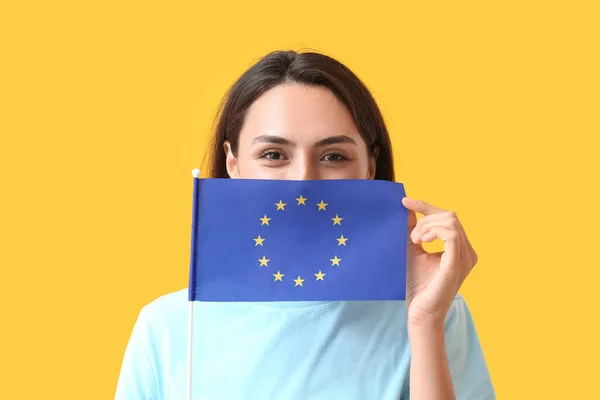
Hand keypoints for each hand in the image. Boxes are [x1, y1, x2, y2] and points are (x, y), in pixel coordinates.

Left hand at [401, 197, 477, 328]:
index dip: (426, 206)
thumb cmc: (418, 286)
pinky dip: (433, 232)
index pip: (448, 218)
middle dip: (425, 219)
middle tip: (411, 237)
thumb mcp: (414, 251)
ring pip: (450, 221)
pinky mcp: (456, 264)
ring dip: (427, 226)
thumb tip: (407, 208)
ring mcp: (465, 258)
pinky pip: (451, 234)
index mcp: (461, 249)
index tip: (405, 202)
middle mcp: (468, 252)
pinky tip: (421, 242)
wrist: (420, 312)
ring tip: (415, 241)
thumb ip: (413, 230)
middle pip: (449, 216)